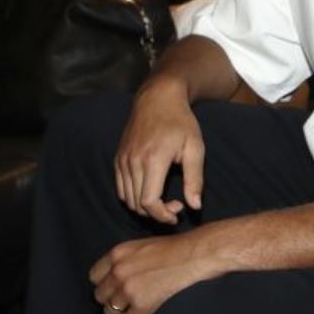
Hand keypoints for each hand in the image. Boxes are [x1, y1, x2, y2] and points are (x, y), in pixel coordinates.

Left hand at [90, 232, 223, 313]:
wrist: (196, 254)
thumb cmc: (174, 247)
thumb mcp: (141, 246)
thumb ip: (124, 260)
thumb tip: (115, 277)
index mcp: (117, 253)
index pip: (94, 277)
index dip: (105, 284)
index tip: (114, 288)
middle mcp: (118, 271)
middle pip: (100, 296)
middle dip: (112, 300)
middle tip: (124, 302)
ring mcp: (129, 289)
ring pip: (110, 312)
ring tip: (133, 311)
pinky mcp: (142, 304)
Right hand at [115, 78, 205, 224]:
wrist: (157, 98)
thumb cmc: (181, 122)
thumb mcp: (195, 148)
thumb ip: (195, 179)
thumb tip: (194, 207)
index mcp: (153, 160)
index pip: (149, 202)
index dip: (162, 216)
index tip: (177, 214)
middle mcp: (133, 161)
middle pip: (137, 204)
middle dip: (157, 213)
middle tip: (176, 204)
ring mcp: (123, 160)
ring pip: (127, 199)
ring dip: (145, 207)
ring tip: (164, 198)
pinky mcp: (118, 158)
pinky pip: (121, 188)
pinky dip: (133, 197)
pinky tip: (150, 190)